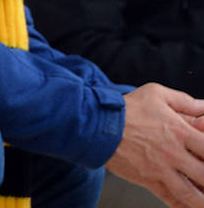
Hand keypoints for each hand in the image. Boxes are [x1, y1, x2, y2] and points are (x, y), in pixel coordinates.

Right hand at [106, 84, 203, 207]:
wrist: (98, 124)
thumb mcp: (157, 94)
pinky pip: (170, 199)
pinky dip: (182, 205)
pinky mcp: (148, 180)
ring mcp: (161, 169)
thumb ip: (185, 101)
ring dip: (202, 199)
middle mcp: (174, 153)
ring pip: (191, 193)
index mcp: (180, 131)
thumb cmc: (127, 109)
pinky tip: (190, 206)